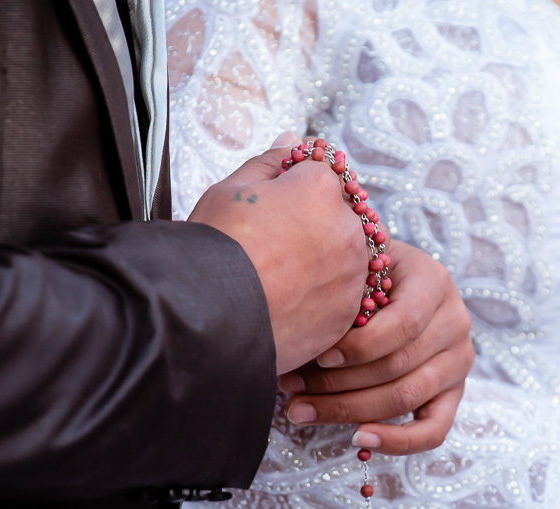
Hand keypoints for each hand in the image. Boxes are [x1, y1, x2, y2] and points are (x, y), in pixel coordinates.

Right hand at [188, 133, 369, 374]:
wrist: (208, 315)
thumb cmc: (215, 247)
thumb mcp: (229, 190)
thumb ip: (268, 163)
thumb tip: (291, 141)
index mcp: (320, 188)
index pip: (322, 173)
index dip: (296, 186)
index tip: (275, 205)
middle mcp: (347, 227)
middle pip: (342, 215)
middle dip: (317, 222)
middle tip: (278, 243)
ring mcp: (351, 273)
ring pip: (348, 257)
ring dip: (325, 260)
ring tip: (283, 276)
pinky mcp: (346, 313)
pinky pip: (344, 296)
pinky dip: (324, 296)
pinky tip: (291, 300)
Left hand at [276, 241, 475, 454]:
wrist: (390, 284)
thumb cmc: (362, 277)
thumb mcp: (355, 270)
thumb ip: (342, 295)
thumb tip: (301, 336)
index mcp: (434, 282)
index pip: (405, 324)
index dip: (360, 346)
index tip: (317, 356)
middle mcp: (455, 322)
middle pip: (397, 365)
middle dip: (336, 382)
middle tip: (289, 386)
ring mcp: (458, 360)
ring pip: (405, 397)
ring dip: (346, 408)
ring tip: (300, 410)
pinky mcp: (452, 394)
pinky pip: (433, 430)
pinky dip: (396, 441)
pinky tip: (357, 438)